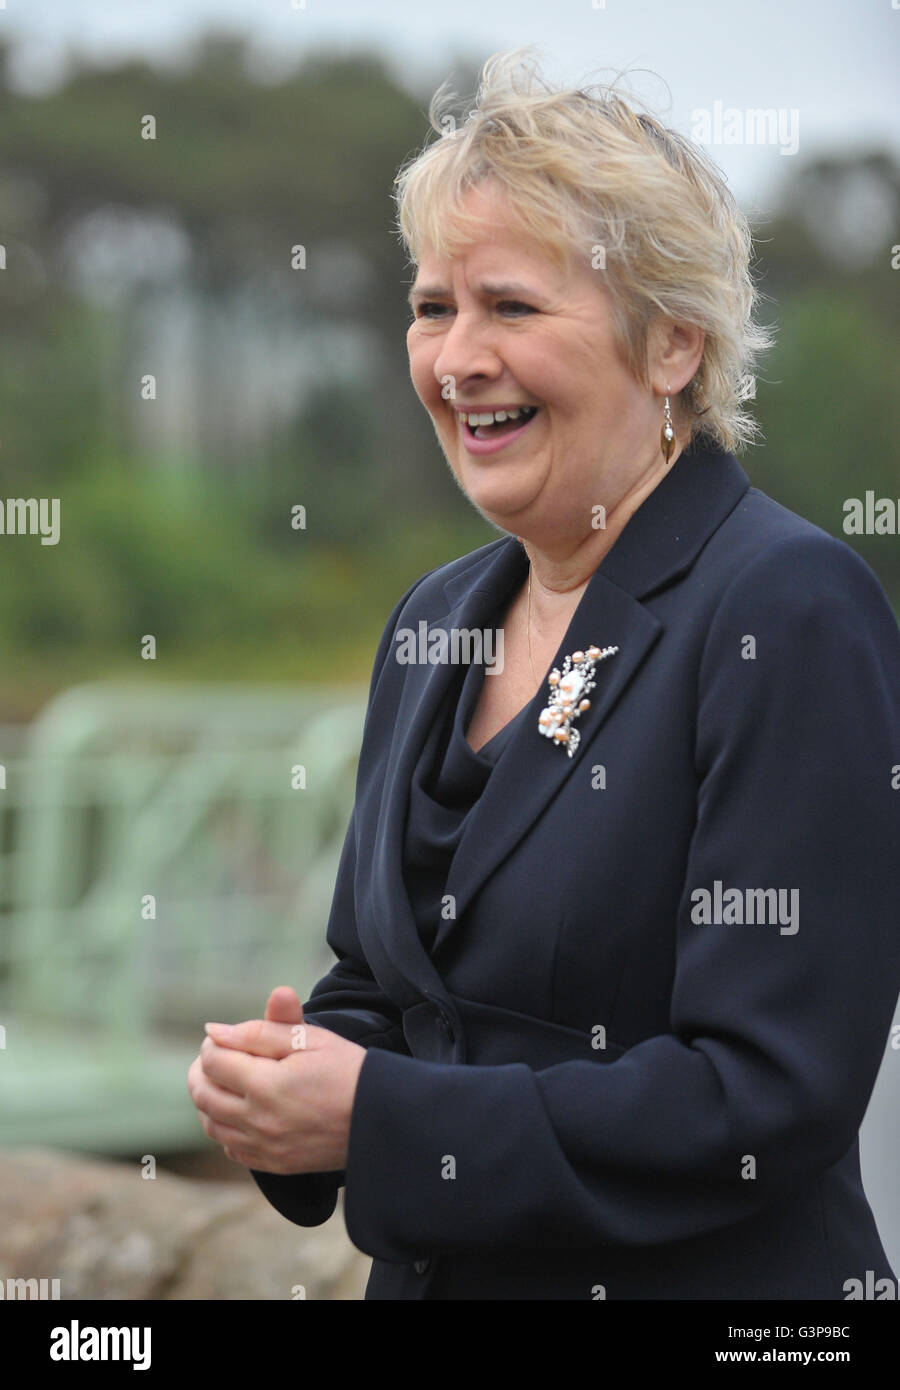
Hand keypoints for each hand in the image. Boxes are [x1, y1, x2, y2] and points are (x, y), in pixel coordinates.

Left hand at [186, 986, 366, 1174]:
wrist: (381, 1119)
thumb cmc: (348, 1070)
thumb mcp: (310, 1038)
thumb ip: (261, 1031)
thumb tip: (215, 1031)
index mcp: (266, 1085)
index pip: (213, 1061)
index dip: (213, 1044)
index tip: (225, 1037)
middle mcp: (258, 1121)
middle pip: (203, 1094)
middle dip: (201, 1070)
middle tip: (216, 1056)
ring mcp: (263, 1148)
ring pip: (211, 1124)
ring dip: (208, 1099)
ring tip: (223, 1080)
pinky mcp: (273, 1164)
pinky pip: (231, 1148)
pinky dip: (224, 1128)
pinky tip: (239, 1111)